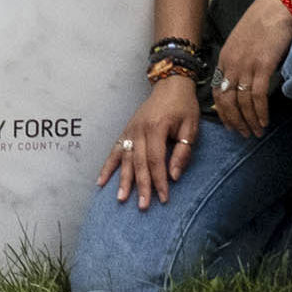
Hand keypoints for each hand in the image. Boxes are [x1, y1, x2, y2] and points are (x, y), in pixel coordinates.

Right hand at [96, 76, 200, 207]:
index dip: (160, 180)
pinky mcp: (126, 131)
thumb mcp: (191, 127)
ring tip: (121, 198)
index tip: (164, 198)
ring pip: (125, 159)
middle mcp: (139, 130)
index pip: (156, 160)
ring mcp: (130, 130)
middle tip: (143, 206)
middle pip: (139, 163)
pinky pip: (115, 150)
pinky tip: (101, 181)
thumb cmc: (184, 107)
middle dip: (141, 186)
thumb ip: (183, 152)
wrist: (170, 85)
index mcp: (157, 128)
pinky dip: (107, 166)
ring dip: (123, 180)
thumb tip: (174, 176)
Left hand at [210, 0, 291, 138]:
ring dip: (249, 120)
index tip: (230, 124)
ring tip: (256, 132)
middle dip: (234, 121)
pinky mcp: (263, 65)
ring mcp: (246, 64)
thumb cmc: (265, 22)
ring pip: (242, 102)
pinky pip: (258, 96)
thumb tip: (245, 82)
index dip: (223, 111)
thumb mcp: (244, 42)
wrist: (279, 6)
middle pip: (227, 100)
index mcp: (225, 57)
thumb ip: (241, 61)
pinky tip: (264, 121)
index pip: (218, 91)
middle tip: (243, 134)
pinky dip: (260, 112)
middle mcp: (232, 63)